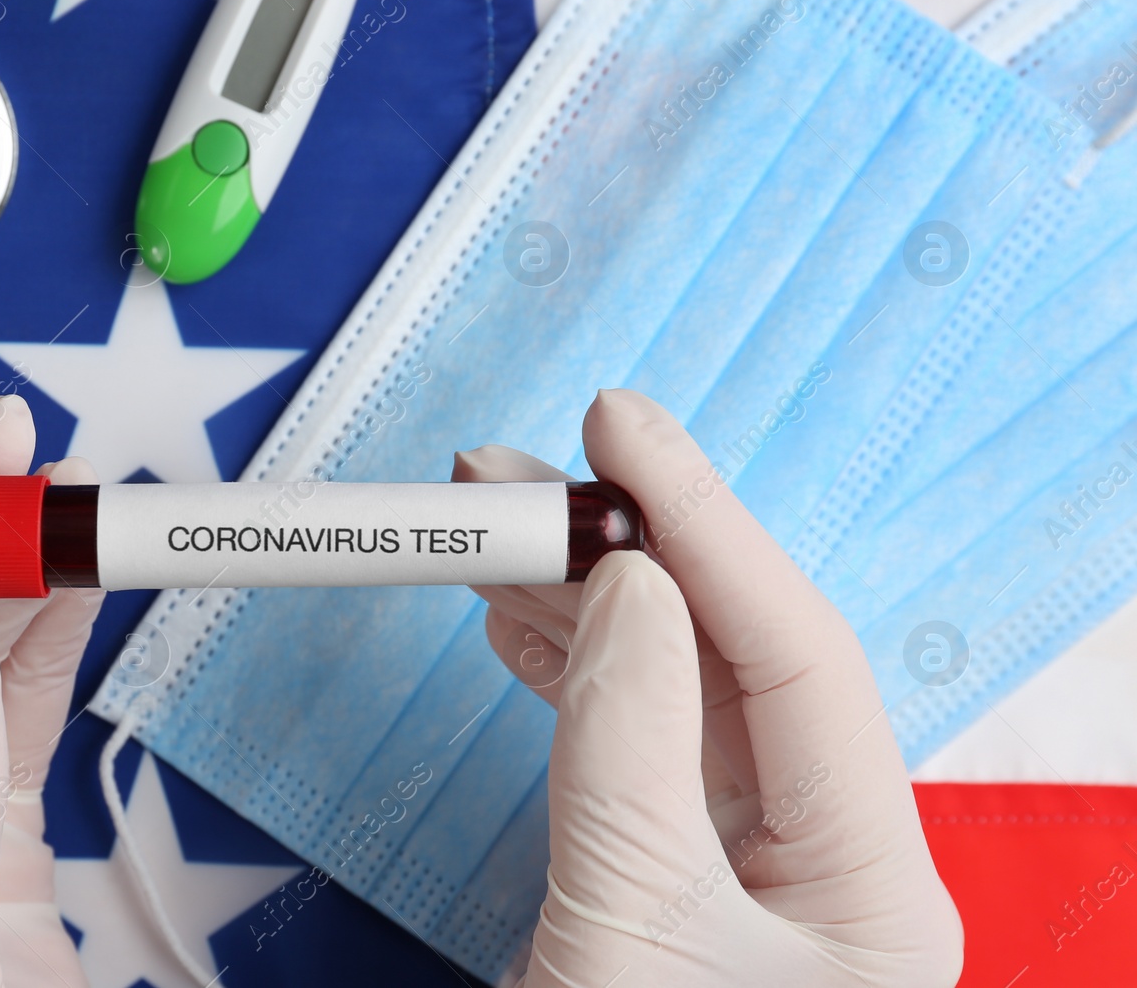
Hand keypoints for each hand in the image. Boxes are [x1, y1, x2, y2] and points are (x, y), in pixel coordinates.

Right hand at [451, 389, 962, 986]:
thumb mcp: (626, 934)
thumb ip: (628, 750)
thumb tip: (631, 587)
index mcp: (871, 891)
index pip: (796, 656)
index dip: (706, 526)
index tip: (622, 432)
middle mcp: (828, 871)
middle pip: (733, 661)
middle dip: (626, 552)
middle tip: (526, 474)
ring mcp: (751, 879)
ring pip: (674, 696)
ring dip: (582, 607)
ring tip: (495, 534)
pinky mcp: (676, 890)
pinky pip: (631, 751)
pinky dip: (569, 678)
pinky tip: (517, 625)